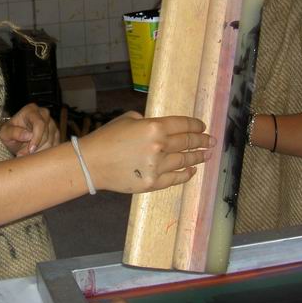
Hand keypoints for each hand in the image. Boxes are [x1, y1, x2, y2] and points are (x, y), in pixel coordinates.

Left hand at [0, 103, 59, 156]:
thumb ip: (14, 132)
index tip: (30, 150)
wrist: (15, 136)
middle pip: (46, 134)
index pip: (39, 124)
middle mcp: (43, 113)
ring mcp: (52, 123)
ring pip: (51, 141)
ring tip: (27, 154)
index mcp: (31, 110)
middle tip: (24, 155)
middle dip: (36, 147)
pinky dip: (45, 152)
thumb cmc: (9, 133)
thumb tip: (28, 135)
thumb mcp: (5, 133)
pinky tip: (35, 153)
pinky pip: (55, 145)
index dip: (37, 138)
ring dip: (39, 151)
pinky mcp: (56, 132)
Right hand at [79, 111, 213, 193]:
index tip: (203, 127)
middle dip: (201, 141)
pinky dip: (185, 174)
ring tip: (206, 155)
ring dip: (197, 157)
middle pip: (187, 142)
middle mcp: (160, 146)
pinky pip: (175, 179)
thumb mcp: (128, 119)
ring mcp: (157, 167)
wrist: (90, 163)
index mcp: (154, 127)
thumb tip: (160, 128)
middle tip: (211, 141)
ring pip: (184, 161)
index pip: (183, 125)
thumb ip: (148, 122)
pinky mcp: (152, 183)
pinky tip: (191, 170)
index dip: (196, 125)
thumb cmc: (106, 137)